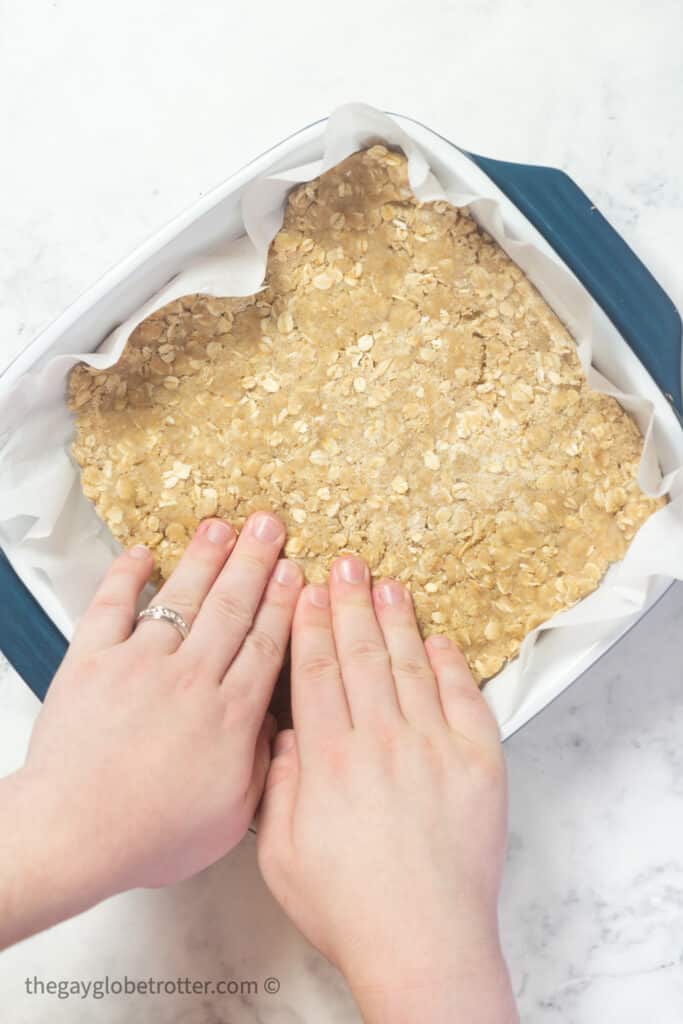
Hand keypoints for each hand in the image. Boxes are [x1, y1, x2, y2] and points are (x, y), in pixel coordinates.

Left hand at [1, 512, 301, 948]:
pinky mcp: (92, 661)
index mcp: (228, 714)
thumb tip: (278, 730)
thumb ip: (263, 766)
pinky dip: (125, 576)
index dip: (282, 603)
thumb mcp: (231, 817)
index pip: (265, 644)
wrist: (73, 833)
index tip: (294, 572)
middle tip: (269, 527)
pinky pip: (112, 606)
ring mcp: (140, 664)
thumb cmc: (148, 833)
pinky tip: (141, 554)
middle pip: (231, 608)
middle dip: (254, 562)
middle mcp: (190, 678)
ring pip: (181, 598)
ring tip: (221, 527)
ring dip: (204, 558)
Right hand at [257, 556, 517, 1023]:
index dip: (312, 624)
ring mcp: (433, 746)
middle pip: (361, 655)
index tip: (309, 591)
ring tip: (387, 584)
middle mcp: (380, 740)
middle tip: (347, 564)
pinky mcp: (478, 762)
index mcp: (328, 759)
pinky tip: (438, 638)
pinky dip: (450, 663)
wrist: (423, 942)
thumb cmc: (349, 907)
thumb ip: (280, 785)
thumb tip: (289, 736)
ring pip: (409, 665)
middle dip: (351, 603)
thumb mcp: (279, 853)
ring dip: (396, 620)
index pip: (317, 671)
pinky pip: (464, 697)